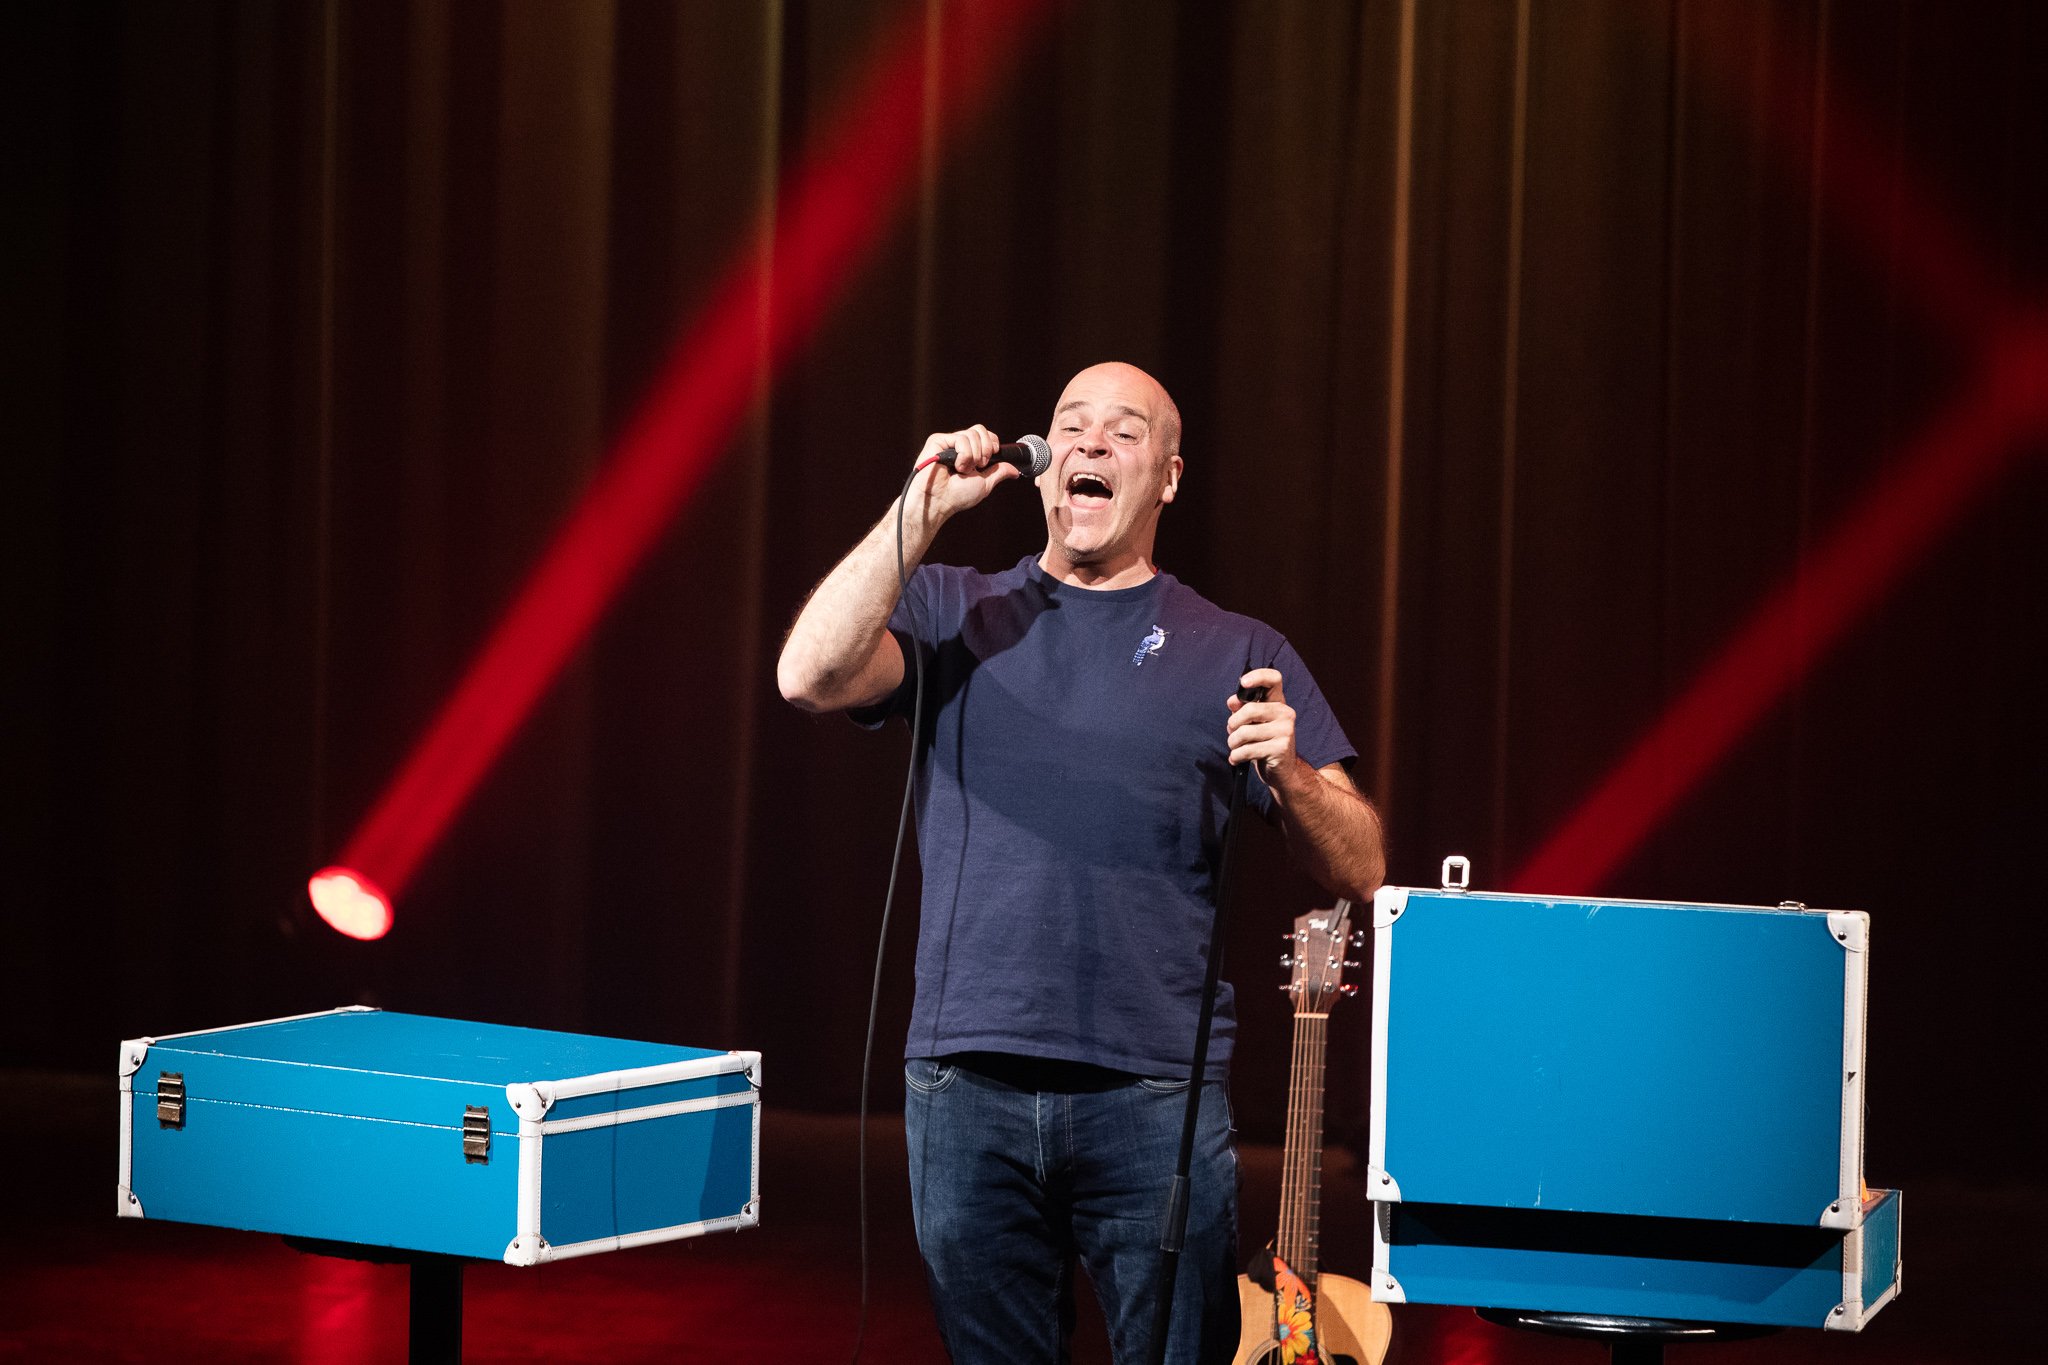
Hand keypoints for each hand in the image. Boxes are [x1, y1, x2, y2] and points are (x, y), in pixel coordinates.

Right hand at [912, 424, 1020, 519]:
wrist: (939, 501)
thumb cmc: (957, 496)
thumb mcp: (984, 484)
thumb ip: (999, 472)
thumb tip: (1016, 471)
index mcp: (968, 453)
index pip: (984, 435)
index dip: (992, 442)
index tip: (993, 455)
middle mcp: (957, 445)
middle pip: (980, 429)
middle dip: (986, 448)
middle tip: (979, 465)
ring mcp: (947, 442)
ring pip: (971, 435)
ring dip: (973, 457)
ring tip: (962, 470)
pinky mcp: (937, 441)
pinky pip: (960, 439)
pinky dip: (963, 455)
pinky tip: (954, 466)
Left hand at [1226, 667, 1297, 783]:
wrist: (1282, 771)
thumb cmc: (1263, 743)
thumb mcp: (1252, 723)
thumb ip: (1242, 710)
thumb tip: (1232, 701)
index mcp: (1278, 702)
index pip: (1274, 679)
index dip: (1258, 676)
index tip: (1243, 683)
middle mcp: (1286, 713)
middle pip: (1250, 710)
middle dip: (1233, 724)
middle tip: (1231, 733)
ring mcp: (1286, 731)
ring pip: (1245, 732)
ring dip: (1233, 742)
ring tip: (1234, 748)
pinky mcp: (1281, 749)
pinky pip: (1248, 749)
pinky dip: (1236, 755)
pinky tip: (1236, 758)